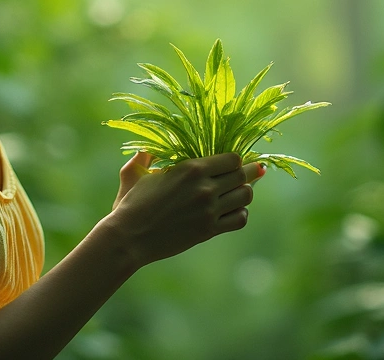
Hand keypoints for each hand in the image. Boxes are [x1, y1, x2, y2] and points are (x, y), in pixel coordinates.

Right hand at [107, 152, 266, 267]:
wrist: (129, 237)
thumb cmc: (130, 203)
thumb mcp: (135, 173)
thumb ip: (145, 155)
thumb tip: (148, 146)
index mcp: (191, 169)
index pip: (232, 158)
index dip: (235, 159)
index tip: (234, 162)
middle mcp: (205, 188)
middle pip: (243, 175)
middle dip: (250, 172)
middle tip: (254, 172)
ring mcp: (209, 211)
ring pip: (245, 196)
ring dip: (245, 193)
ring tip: (239, 192)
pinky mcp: (209, 230)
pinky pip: (240, 219)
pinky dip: (240, 213)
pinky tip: (232, 211)